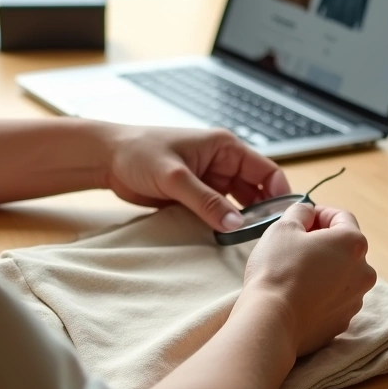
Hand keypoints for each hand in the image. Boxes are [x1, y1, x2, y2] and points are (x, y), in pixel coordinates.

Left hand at [103, 126, 290, 230]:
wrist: (106, 158)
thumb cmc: (138, 152)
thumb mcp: (175, 177)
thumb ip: (206, 201)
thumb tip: (235, 224)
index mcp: (225, 147)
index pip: (266, 171)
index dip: (278, 194)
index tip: (281, 218)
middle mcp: (222, 163)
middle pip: (256, 190)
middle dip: (261, 212)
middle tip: (264, 236)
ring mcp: (210, 181)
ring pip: (237, 204)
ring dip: (241, 220)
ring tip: (246, 241)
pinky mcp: (196, 195)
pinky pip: (218, 212)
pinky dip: (223, 224)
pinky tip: (224, 239)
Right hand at [241, 203, 376, 356]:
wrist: (270, 322)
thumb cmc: (277, 270)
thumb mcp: (283, 227)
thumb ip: (301, 212)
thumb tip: (308, 213)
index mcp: (354, 244)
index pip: (342, 217)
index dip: (319, 213)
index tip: (302, 219)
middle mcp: (364, 271)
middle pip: (345, 247)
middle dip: (323, 242)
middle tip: (295, 245)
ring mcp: (356, 300)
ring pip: (341, 275)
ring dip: (324, 268)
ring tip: (295, 273)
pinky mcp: (343, 321)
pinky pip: (334, 299)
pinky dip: (322, 293)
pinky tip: (299, 295)